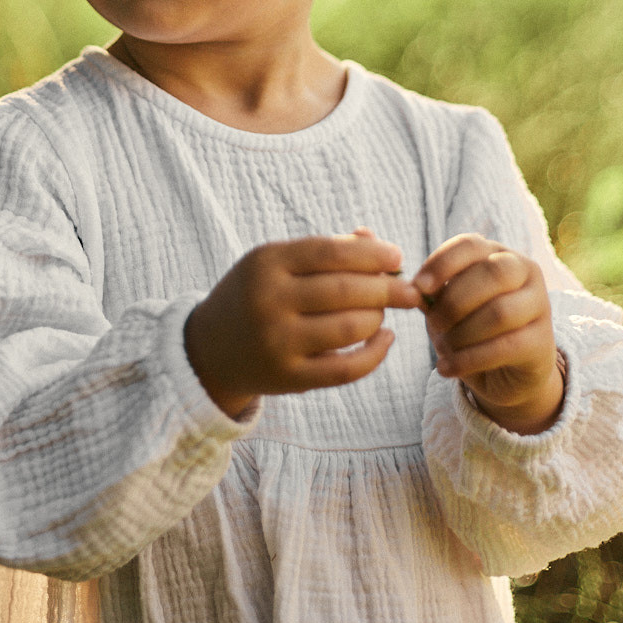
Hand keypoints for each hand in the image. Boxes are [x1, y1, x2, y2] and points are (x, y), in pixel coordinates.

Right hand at [185, 230, 420, 418]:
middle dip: (387, 289)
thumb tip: (379, 244)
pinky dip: (375, 354)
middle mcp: (268, 301)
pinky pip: (346, 369)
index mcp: (266, 262)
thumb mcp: (278, 263)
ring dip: (378, 318)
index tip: (397, 258)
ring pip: (349, 328)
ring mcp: (277, 342)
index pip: (331, 252)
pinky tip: (385, 339)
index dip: (372, 254)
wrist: (211, 348)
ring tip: (383, 313)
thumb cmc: (257, 294)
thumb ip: (327, 250)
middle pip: (345, 290)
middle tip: (411, 291)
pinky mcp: (288, 378)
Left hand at [413, 234, 564, 434]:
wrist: (506, 372)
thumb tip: (405, 287)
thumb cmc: (471, 329)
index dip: (443, 263)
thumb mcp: (449, 306)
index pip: (470, 245)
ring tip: (441, 350)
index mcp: (498, 253)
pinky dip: (469, 360)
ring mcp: (539, 305)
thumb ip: (431, 293)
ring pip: (499, 312)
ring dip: (461, 334)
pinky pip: (504, 347)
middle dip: (454, 301)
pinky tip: (447, 369)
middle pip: (491, 274)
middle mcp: (524, 271)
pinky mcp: (541, 342)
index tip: (418, 287)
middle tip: (432, 324)